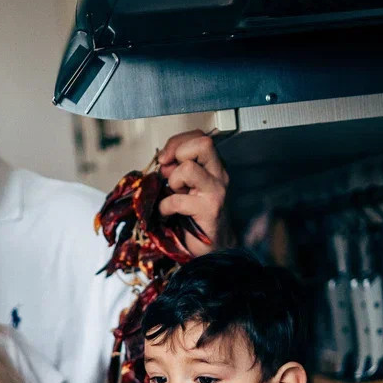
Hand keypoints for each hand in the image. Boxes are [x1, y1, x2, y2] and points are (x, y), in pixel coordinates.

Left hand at [156, 130, 228, 255]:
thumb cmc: (196, 216)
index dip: (177, 142)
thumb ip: (176, 169)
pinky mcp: (209, 209)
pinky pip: (177, 200)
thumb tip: (163, 161)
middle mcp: (218, 174)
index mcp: (213, 166)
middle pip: (203, 143)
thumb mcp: (185, 185)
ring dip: (173, 181)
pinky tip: (168, 213)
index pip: (199, 137)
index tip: (165, 158)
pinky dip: (165, 207)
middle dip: (178, 153)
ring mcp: (216, 191)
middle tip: (169, 172)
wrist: (213, 246)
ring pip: (188, 168)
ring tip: (175, 193)